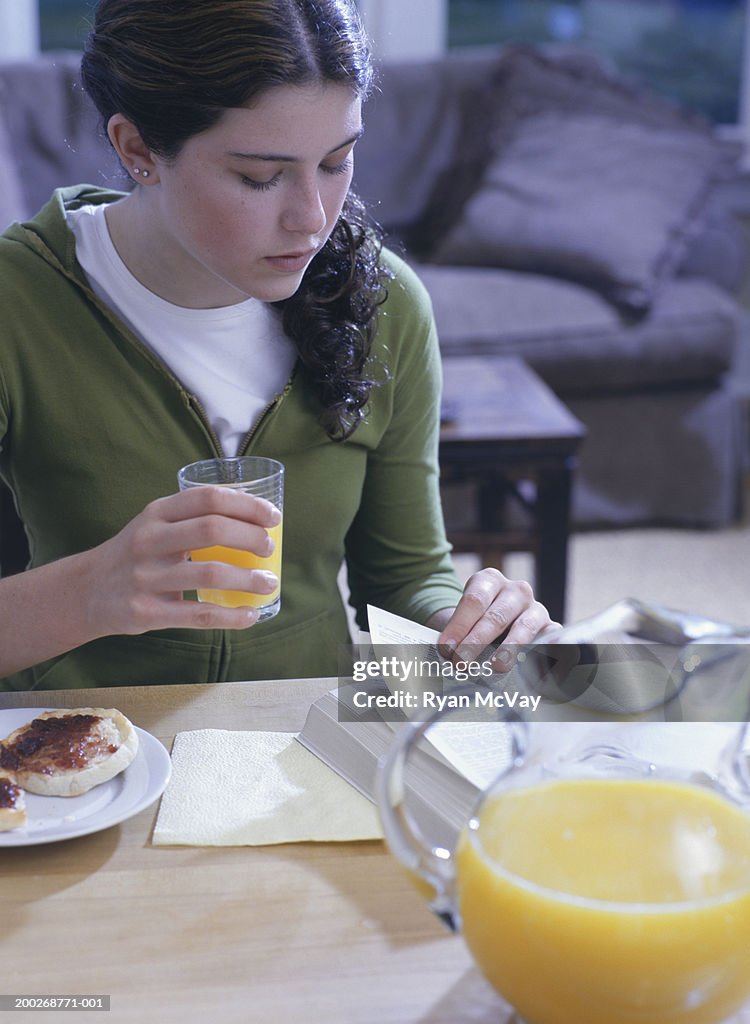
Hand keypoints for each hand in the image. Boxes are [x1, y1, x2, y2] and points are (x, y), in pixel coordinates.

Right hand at [81, 485, 280, 636]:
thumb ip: (193, 520)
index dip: (246, 505)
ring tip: (269, 582)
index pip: (207, 498)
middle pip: (212, 530)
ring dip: (249, 578)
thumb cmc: (136, 554)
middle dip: (251, 537)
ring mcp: (146, 577)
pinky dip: (232, 616)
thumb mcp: (155, 525)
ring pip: (210, 574)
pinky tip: (251, 614)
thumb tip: (255, 523)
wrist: (86, 591)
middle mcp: (149, 540)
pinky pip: (199, 615)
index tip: (273, 516)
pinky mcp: (146, 612)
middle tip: (269, 548)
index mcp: (156, 513)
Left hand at [429, 569, 559, 671]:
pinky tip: (535, 665)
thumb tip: (447, 656)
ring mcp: (535, 608)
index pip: (474, 600)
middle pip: (496, 615)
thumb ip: (455, 636)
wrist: (494, 626)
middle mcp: (515, 590)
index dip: (459, 625)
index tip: (446, 648)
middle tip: (462, 662)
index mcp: (488, 580)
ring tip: (498, 666)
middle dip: (477, 641)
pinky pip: (551, 638)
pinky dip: (545, 650)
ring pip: (524, 626)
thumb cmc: (473, 623)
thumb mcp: (462, 623)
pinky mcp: (551, 627)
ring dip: (510, 647)